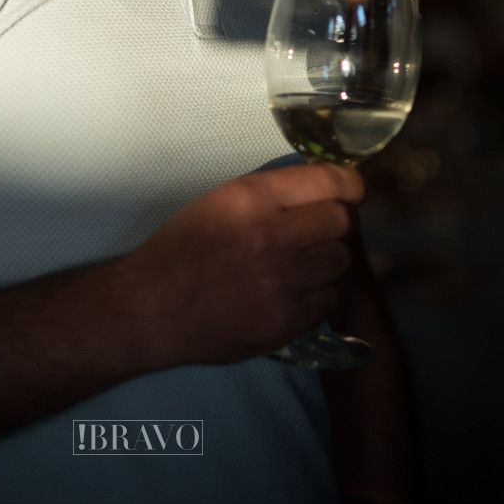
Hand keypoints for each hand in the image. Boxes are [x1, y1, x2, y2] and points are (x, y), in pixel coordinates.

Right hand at [120, 163, 364, 369]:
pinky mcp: (285, 322)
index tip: (351, 190)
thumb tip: (323, 189)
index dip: (348, 184)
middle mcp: (271, 236)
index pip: (328, 181)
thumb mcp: (220, 201)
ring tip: (305, 263)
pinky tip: (295, 292)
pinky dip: (319, 294)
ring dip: (328, 259)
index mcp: (252, 197)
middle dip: (334, 222)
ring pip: (341, 261)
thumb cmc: (182, 247)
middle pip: (340, 221)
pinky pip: (329, 299)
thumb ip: (271, 194)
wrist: (152, 308)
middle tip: (317, 231)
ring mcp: (281, 282)